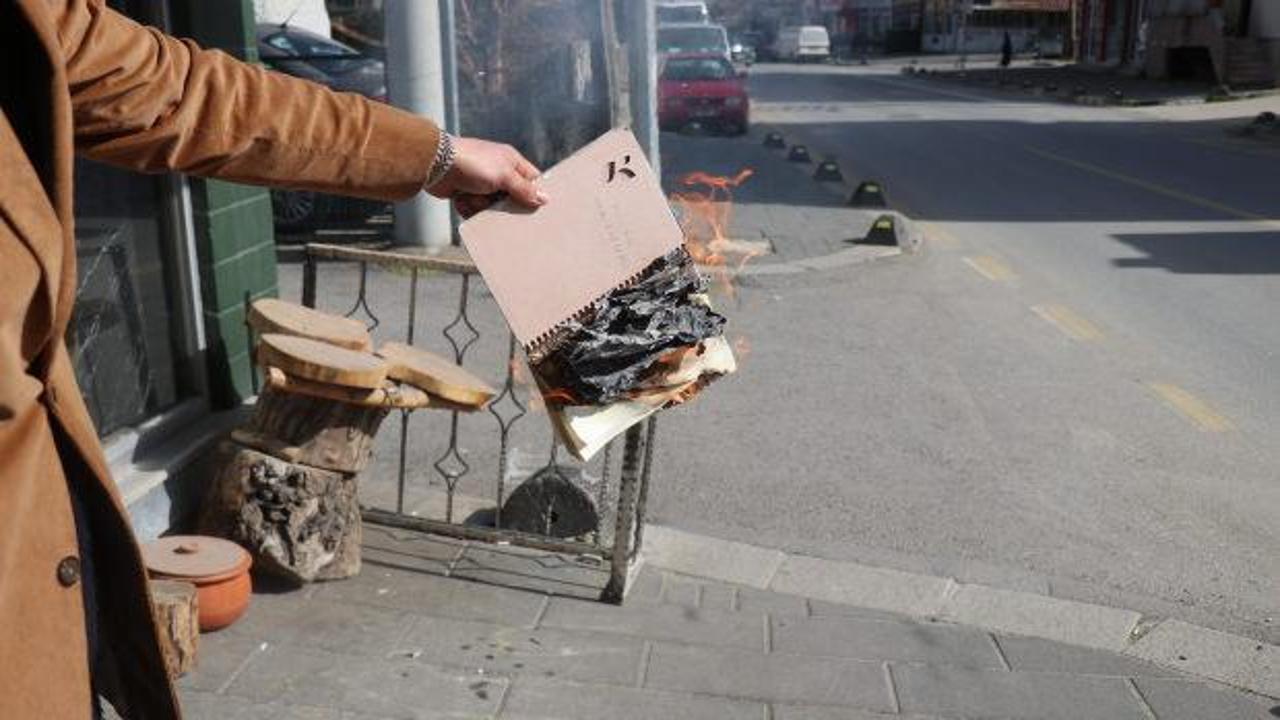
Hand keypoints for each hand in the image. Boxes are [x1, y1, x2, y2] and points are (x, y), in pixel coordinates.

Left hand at [426, 137, 546, 215]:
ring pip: (492, 207)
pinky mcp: (466, 193)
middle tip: (498, 205)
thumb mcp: (503, 175)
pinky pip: (475, 210)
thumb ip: (524, 189)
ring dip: (482, 206)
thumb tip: (544, 199)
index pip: (532, 180)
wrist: (436, 164)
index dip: (535, 194)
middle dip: (503, 205)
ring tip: (472, 196)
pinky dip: (469, 207)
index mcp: (510, 161)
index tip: (538, 209)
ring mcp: (481, 183)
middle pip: (512, 198)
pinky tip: (462, 198)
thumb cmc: (472, 163)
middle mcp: (497, 171)